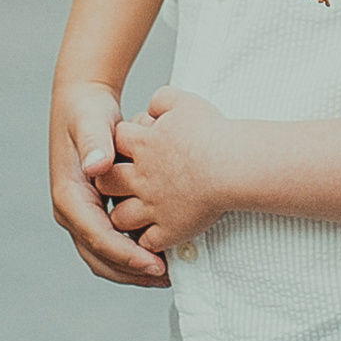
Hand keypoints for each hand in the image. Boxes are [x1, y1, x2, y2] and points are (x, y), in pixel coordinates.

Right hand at [48, 79, 166, 290]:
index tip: (154, 263)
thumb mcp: (92, 121)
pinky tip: (162, 254)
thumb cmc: (89, 111)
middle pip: (100, 257)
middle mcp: (72, 212)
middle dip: (132, 272)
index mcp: (69, 196)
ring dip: (134, 270)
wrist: (82, 104)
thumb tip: (97, 168)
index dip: (126, 254)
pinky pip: (113, 244)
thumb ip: (96, 143)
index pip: (98, 238)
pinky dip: (134, 255)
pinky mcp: (95, 213)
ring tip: (168, 273)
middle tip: (167, 277)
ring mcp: (82, 216)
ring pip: (105, 257)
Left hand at [107, 86, 241, 261]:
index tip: (133, 147)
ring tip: (135, 212)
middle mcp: (141, 178)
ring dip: (125, 215)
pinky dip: (148, 241)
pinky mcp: (169, 229)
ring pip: (120, 217)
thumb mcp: (182, 100)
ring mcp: (153, 207)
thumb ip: (161, 99)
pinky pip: (148, 242)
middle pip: (107, 183)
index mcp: (143, 145)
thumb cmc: (212, 133)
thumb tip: (151, 106)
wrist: (233, 165)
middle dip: (111, 183)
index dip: (121, 145)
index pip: (113, 144)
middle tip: (125, 182)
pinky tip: (156, 234)